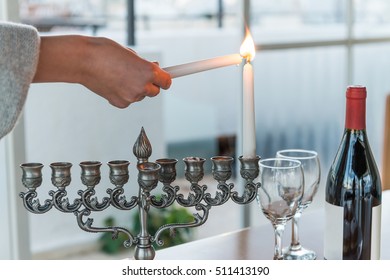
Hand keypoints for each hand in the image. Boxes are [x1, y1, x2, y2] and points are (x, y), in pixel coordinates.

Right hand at [33, 35, 171, 107]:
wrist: (82, 61)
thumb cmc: (104, 52)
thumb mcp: (130, 53)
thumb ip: (144, 64)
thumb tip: (154, 69)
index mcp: (148, 71)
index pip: (167, 81)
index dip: (164, 79)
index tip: (163, 77)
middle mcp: (142, 86)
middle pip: (155, 91)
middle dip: (150, 84)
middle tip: (138, 74)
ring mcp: (131, 97)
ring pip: (140, 96)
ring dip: (135, 88)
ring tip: (119, 75)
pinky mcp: (120, 104)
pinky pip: (128, 100)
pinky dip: (124, 94)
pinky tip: (113, 83)